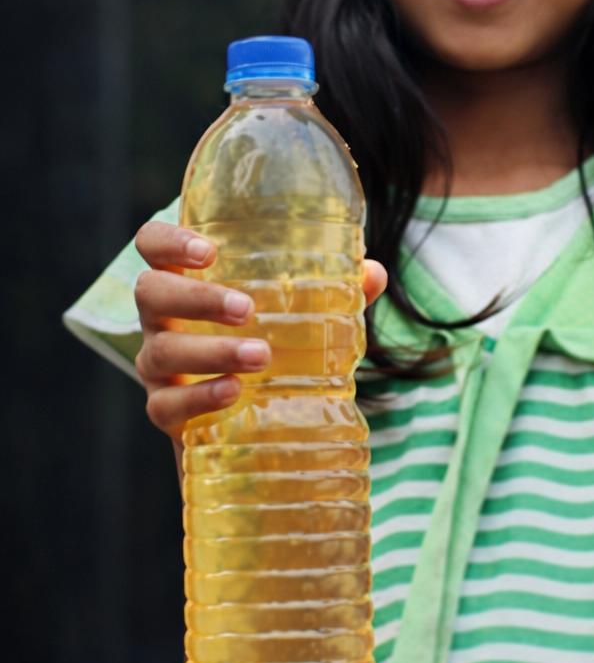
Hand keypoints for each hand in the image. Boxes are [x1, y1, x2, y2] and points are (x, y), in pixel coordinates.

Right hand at [133, 220, 387, 443]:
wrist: (247, 421)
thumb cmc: (270, 345)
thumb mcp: (298, 316)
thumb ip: (332, 293)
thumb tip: (372, 273)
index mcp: (186, 280)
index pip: (152, 245)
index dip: (168, 241)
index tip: (207, 251)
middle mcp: (160, 319)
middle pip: (151, 292)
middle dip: (197, 298)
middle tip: (246, 308)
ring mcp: (157, 364)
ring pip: (162, 350)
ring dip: (210, 350)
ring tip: (260, 355)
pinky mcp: (163, 410)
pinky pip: (166, 404)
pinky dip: (200, 397)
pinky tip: (234, 391)